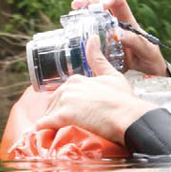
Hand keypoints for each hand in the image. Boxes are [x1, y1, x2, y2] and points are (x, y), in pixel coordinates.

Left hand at [35, 35, 157, 145]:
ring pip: (49, 113)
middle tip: (64, 123)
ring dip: (51, 122)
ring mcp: (65, 101)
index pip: (63, 91)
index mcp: (78, 79)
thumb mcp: (112, 75)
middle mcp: (69, 88)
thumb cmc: (123, 99)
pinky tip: (43, 133)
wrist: (128, 116)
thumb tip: (92, 38)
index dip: (65, 102)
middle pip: (54, 102)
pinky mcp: (63, 116)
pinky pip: (44, 124)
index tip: (69, 111)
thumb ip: (98, 59)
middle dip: (56, 112)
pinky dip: (42, 129)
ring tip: (57, 132)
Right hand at [71, 0, 169, 76]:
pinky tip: (71, 40)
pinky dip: (78, 39)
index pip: (119, 3)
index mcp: (128, 23)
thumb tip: (116, 34)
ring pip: (90, 23)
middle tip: (76, 5)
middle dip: (87, 2)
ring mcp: (106, 38)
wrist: (150, 76)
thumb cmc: (151, 59)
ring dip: (79, 18)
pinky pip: (88, 42)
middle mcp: (115, 27)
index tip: (102, 5)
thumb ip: (134, 41)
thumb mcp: (146, 50)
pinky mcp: (100, 51)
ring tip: (71, 18)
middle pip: (99, 7)